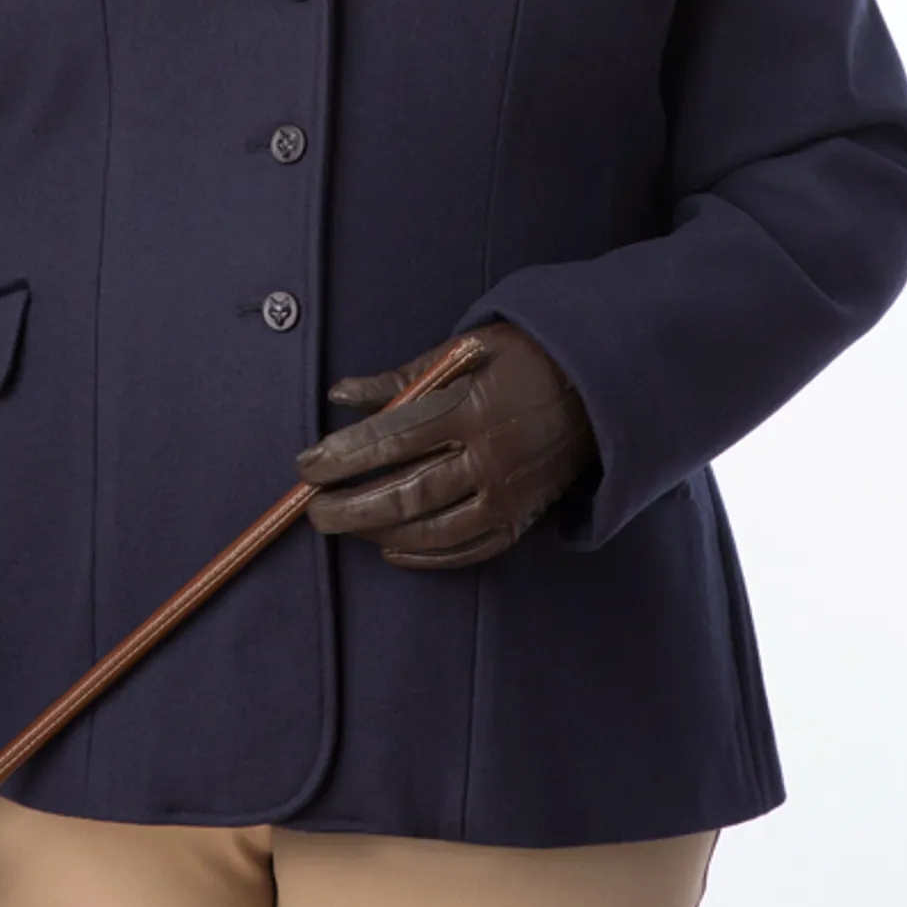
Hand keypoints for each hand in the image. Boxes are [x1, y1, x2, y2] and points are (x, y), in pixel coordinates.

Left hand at [296, 319, 597, 568]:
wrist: (599, 388)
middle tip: (313, 509)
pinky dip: (426, 555)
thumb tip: (339, 393)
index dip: (344, 455)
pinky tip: (391, 549)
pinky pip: (468, 549)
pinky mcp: (522, 519)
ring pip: (433, 528)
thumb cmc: (523, 359)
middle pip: (407, 492)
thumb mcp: (464, 350)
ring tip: (343, 525)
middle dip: (351, 506)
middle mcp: (490, 456)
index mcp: (472, 407)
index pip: (394, 439)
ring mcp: (508, 494)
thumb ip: (402, 377)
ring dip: (379, 531)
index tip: (307, 465)